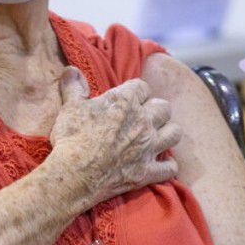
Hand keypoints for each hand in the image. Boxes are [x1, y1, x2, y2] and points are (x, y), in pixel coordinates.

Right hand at [49, 67, 180, 207]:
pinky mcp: (147, 170)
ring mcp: (148, 146)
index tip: (127, 99)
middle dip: (156, 110)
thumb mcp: (69, 107)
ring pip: (174, 133)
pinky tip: (158, 164)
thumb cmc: (71, 138)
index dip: (135, 92)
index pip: (142, 87)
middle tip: (143, 117)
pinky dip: (167, 167)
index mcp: (126, 101)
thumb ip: (74, 87)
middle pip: (164, 107)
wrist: (73, 175)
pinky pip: (170, 168)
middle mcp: (143, 121)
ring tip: (156, 136)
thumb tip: (71, 70)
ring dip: (167, 133)